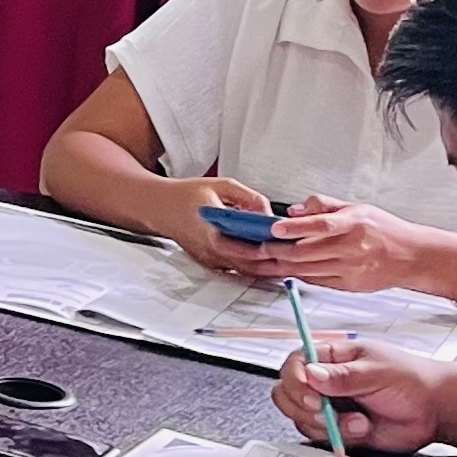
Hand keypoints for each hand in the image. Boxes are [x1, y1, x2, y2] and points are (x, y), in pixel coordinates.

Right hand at [164, 176, 290, 277]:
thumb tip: (270, 213)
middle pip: (252, 265)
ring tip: (290, 261)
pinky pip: (237, 269)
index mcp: (213, 234)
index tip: (290, 244)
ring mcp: (211, 261)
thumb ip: (249, 197)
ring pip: (246, 271)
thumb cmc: (185, 195)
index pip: (250, 249)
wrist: (158, 207)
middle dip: (276, 262)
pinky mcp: (211, 263)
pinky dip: (255, 267)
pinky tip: (271, 261)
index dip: (272, 249)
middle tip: (298, 257)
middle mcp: (212, 252)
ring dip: (268, 268)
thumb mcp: (221, 185)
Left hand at [264, 195, 427, 291]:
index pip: (320, 225)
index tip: (274, 228)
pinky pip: (316, 281)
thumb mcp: (358, 207)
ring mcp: (350, 269)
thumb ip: (325, 206)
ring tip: (264, 258)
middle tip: (258, 246)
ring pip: (306, 270)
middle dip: (277, 250)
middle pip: (306, 252)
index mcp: (354, 224)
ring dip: (281, 265)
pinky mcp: (348, 285)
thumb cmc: (386, 230)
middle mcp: (352, 248)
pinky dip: (297, 275)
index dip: (294, 227)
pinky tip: (285, 269)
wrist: (413, 257)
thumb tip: (295, 209)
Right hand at [271, 334, 443, 454]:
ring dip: (328, 425)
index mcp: (330, 357)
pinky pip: (319, 437)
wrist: (435, 411)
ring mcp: (329, 406)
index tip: (313, 395)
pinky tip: (362, 429)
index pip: (294, 364)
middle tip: (326, 411)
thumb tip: (311, 374)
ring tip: (359, 421)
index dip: (296, 381)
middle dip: (304, 408)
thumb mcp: (377, 372)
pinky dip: (338, 438)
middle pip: (287, 393)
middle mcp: (324, 382)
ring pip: (301, 419)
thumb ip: (343, 376)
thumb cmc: (412, 380)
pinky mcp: (336, 429)